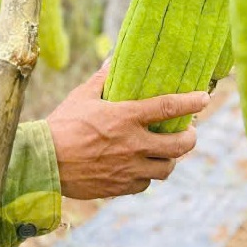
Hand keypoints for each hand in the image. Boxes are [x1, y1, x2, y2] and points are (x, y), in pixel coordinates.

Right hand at [46, 63, 209, 199]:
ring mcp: (128, 168)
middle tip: (190, 133)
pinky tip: (142, 167)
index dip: (190, 102)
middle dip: (191, 139)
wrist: (43, 163)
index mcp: (125, 117)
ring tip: (167, 153)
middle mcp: (133, 144)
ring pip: (166, 168)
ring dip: (171, 159)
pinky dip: (147, 175)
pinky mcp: (120, 186)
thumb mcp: (81, 96)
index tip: (204, 99)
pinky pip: (145, 183)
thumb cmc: (61, 125)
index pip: (168, 107)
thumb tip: (113, 60)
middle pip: (179, 146)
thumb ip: (102, 80)